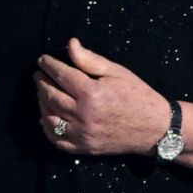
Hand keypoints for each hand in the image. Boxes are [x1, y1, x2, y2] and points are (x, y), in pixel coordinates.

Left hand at [35, 38, 168, 155]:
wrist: (154, 127)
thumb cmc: (137, 95)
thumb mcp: (116, 72)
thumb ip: (90, 59)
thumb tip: (70, 44)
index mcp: (91, 93)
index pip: (61, 75)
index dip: (49, 65)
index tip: (42, 60)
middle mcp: (83, 115)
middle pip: (51, 96)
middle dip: (41, 82)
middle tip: (39, 74)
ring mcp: (82, 134)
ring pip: (50, 118)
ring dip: (42, 103)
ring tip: (42, 92)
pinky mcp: (84, 148)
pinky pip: (57, 140)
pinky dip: (48, 128)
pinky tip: (46, 118)